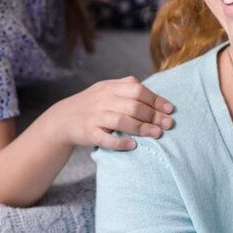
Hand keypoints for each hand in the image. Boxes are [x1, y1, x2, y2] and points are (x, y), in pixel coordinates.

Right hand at [46, 76, 174, 150]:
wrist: (62, 118)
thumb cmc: (94, 104)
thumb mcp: (108, 89)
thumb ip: (129, 89)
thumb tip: (159, 100)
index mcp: (111, 87)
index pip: (138, 90)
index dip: (156, 100)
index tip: (170, 109)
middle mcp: (103, 99)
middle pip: (133, 106)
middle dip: (154, 115)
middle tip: (168, 124)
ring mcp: (95, 116)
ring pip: (121, 120)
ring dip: (142, 128)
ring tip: (157, 134)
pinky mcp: (88, 132)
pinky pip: (105, 137)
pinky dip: (120, 141)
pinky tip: (133, 145)